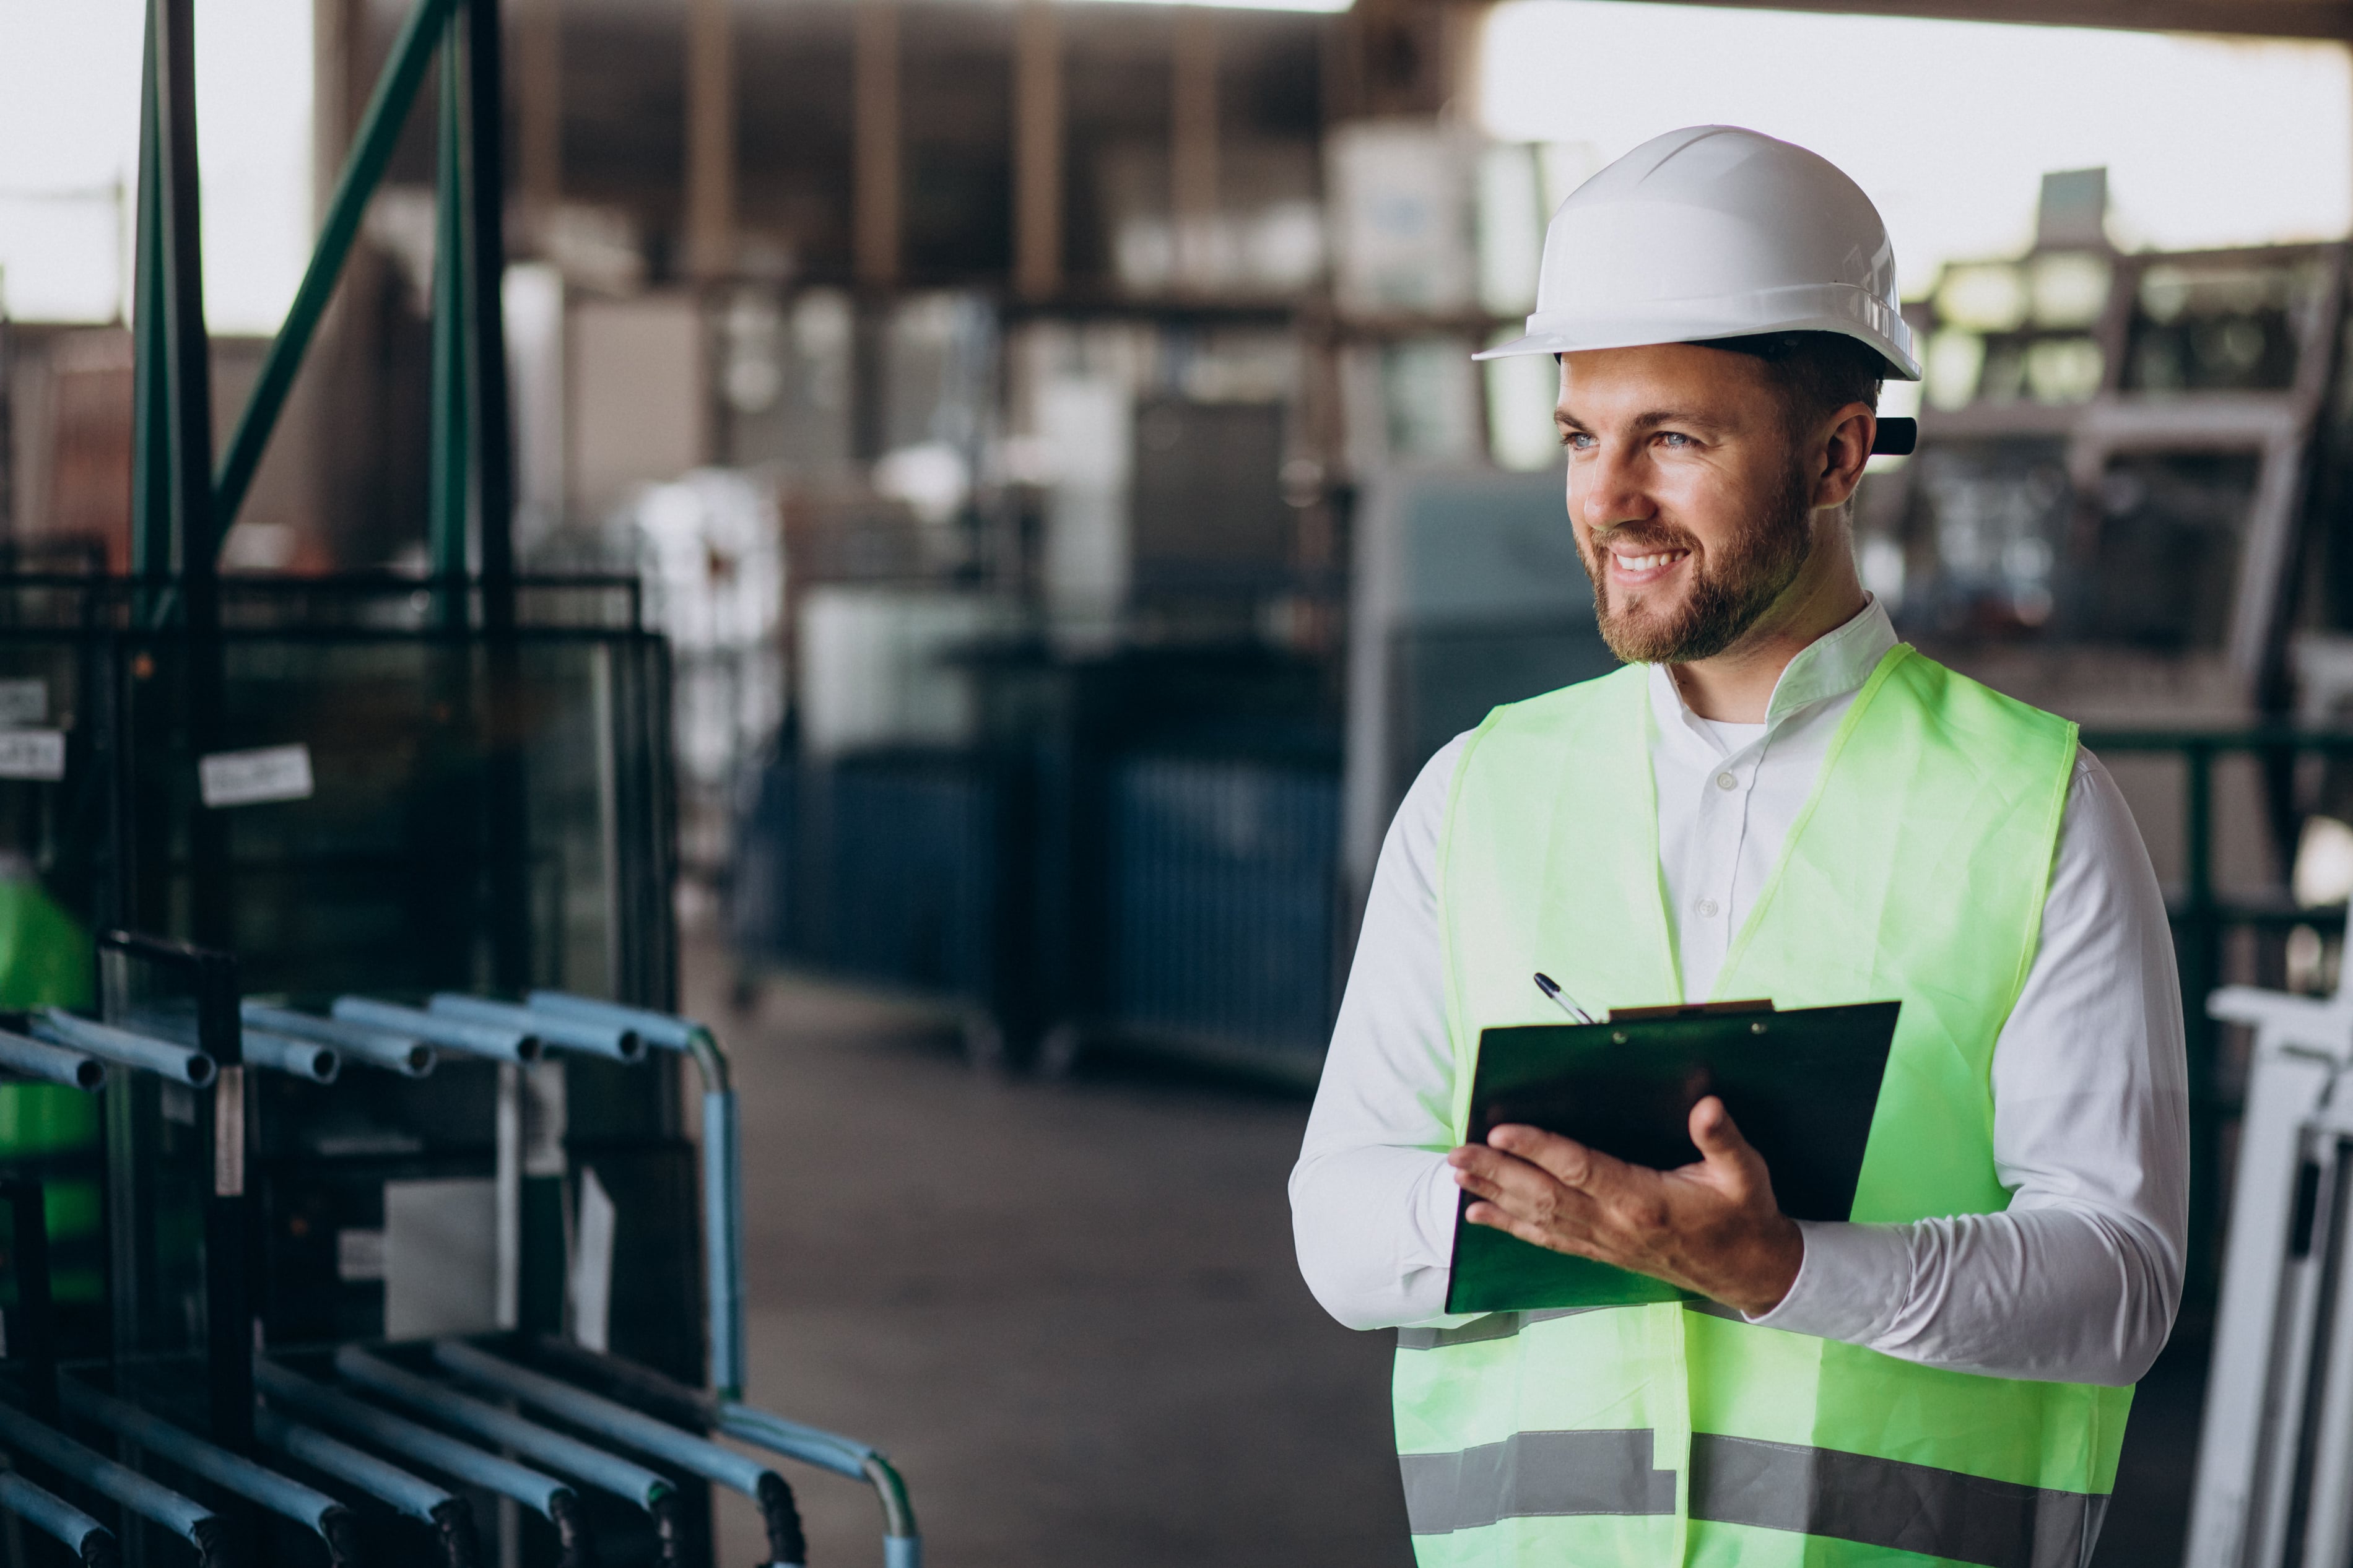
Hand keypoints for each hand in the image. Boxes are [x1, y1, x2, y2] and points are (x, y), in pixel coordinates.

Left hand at [1447, 1095, 1802, 1315]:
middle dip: (1496, 1173)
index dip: (1538, 1149)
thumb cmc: (1744, 1216)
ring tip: (1456, 1178)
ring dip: (1494, 1196)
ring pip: (1538, 1217)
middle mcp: (1615, 1224)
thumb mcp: (1747, 1173)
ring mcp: (1604, 1242)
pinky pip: (1548, 1238)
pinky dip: (1511, 1225)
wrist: (1749, 1272)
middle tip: (1456, 1155)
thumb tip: (1708, 1106)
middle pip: (1544, 1195)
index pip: (1580, 1169)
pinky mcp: (1601, 1251)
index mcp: (1644, 1200)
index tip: (1500, 1131)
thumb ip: (1724, 1139)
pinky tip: (1480, 1215)